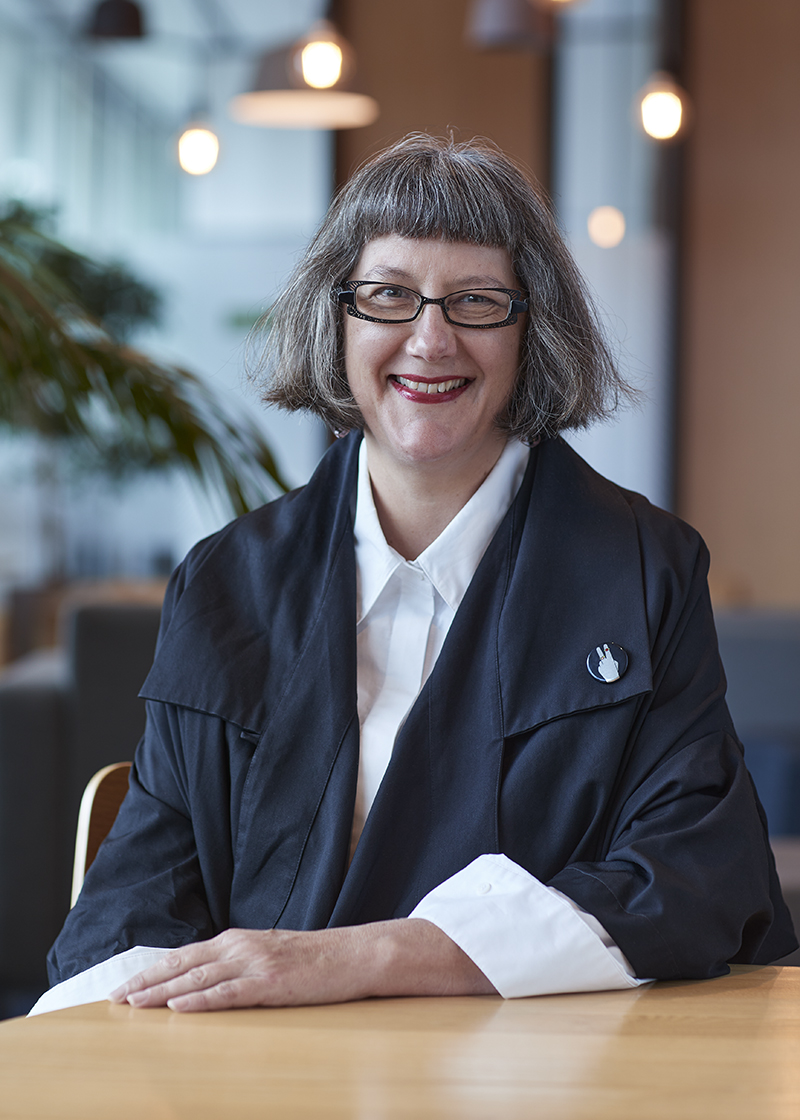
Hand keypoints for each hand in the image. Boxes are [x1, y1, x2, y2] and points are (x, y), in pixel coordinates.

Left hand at [108, 920, 494, 1011]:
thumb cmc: (314, 960)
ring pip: (198, 978)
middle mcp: (241, 946)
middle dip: (146, 982)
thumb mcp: (269, 954)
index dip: (153, 971)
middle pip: (183, 964)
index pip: (185, 955)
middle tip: (115, 999)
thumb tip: (208, 978)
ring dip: (162, 992)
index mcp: (239, 939)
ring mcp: (255, 963)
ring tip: (134, 1004)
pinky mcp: (270, 983)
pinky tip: (179, 1006)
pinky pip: (228, 993)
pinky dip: (200, 999)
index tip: (126, 986)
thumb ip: (239, 962)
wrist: (356, 954)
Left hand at [596, 644, 619, 681]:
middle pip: (601, 655)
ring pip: (601, 662)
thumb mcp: (616, 665)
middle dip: (599, 651)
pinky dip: (602, 668)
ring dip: (603, 664)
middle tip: (597, 648)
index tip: (605, 645)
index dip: (606, 648)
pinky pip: (600, 667)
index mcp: (610, 660)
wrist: (612, 678)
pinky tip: (605, 670)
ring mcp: (602, 665)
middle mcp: (605, 662)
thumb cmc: (615, 671)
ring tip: (606, 668)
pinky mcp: (599, 669)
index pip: (607, 653)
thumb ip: (613, 661)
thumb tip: (610, 660)